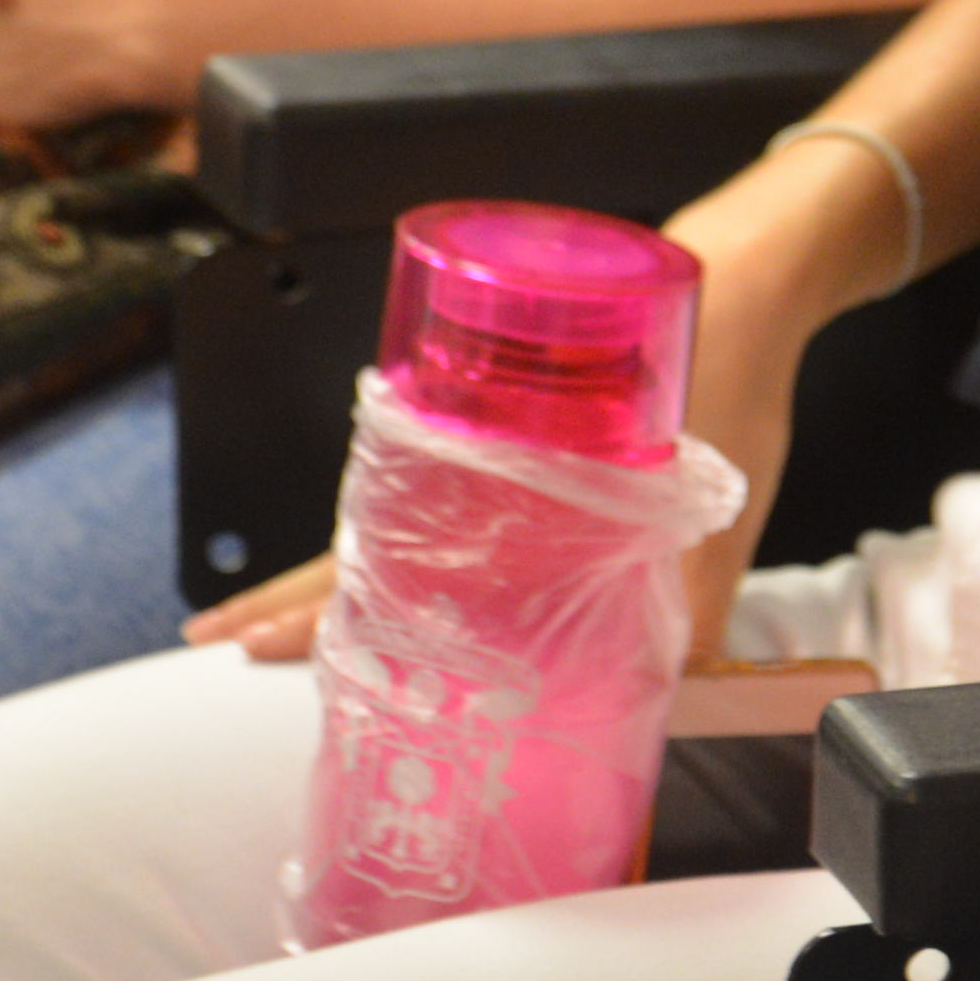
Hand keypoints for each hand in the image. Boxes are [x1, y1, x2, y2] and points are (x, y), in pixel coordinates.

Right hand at [179, 140, 831, 666]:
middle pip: (361, 523)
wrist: (758, 274)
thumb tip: (663, 706)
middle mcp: (475, 440)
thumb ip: (686, 611)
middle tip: (220, 639)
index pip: (376, 542)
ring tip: (282, 623)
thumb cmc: (737, 375)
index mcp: (498, 457)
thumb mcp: (712, 506)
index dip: (309, 601)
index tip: (246, 642)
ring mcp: (492, 430)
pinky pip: (443, 481)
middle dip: (291, 588)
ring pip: (392, 503)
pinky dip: (407, 531)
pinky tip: (399, 574)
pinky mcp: (528, 423)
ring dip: (341, 564)